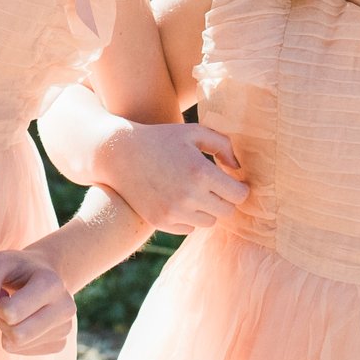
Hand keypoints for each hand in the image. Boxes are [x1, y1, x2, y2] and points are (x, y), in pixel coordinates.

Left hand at [0, 247, 74, 355]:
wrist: (46, 274)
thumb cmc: (18, 268)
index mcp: (52, 284)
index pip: (12, 313)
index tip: (3, 292)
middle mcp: (65, 308)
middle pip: (18, 335)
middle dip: (3, 321)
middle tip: (7, 304)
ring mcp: (66, 328)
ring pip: (19, 344)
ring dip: (8, 329)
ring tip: (18, 311)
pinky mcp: (60, 344)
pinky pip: (23, 351)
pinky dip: (16, 339)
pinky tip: (26, 321)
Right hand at [96, 121, 246, 234]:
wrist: (120, 154)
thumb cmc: (161, 138)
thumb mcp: (193, 132)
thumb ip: (223, 145)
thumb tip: (237, 169)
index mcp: (201, 172)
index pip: (239, 195)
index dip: (240, 188)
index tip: (234, 181)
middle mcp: (189, 196)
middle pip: (227, 211)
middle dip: (225, 199)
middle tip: (216, 187)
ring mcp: (174, 212)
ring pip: (209, 221)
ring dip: (208, 208)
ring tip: (196, 191)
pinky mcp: (161, 222)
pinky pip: (189, 227)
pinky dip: (189, 216)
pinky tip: (180, 199)